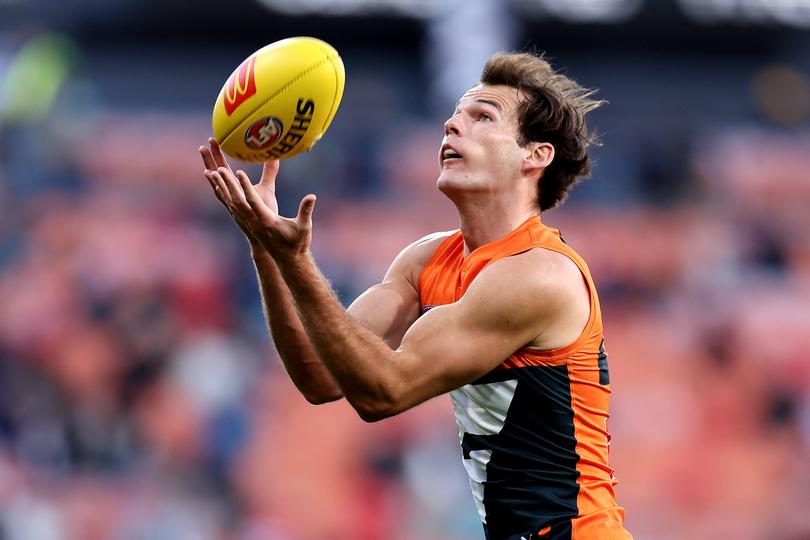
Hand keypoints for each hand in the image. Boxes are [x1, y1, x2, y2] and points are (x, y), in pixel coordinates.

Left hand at [198, 138, 315, 258]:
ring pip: (231, 203)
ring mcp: (249, 223)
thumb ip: (306, 211)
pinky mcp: (248, 223)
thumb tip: (312, 197)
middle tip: (219, 168)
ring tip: (211, 171)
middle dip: (228, 184)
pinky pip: (232, 207)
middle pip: (237, 201)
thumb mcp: (305, 227)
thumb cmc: (298, 243)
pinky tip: (218, 185)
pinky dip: (224, 195)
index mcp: (267, 221)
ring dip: (222, 188)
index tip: (239, 172)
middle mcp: (254, 222)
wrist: (288, 260)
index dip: (246, 187)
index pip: (253, 202)